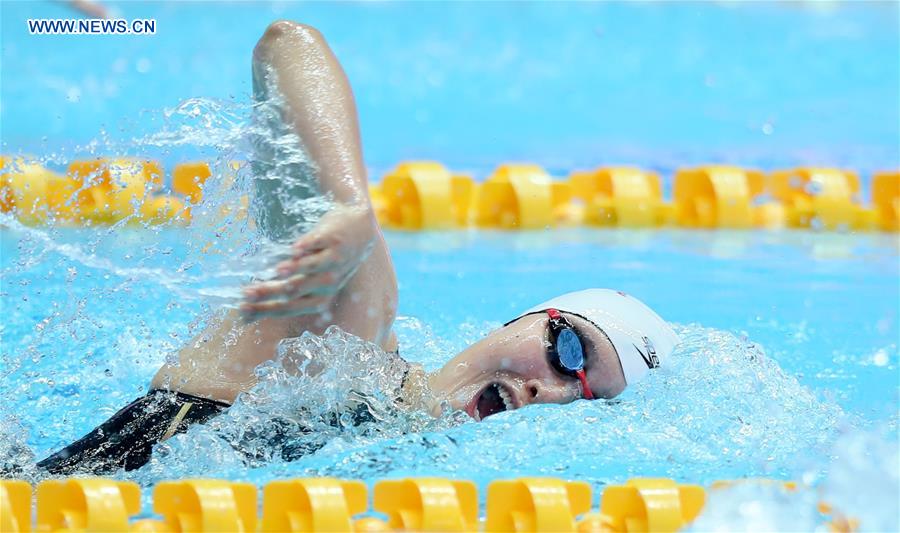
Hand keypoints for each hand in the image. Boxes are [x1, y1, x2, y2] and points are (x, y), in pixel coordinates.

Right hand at [240, 204, 375, 320]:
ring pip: (313, 269)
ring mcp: (334, 261)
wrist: (357, 228)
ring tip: (276, 271)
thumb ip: (279, 295)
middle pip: (296, 289)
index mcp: (320, 298)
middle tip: (247, 291)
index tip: (243, 307)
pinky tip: (294, 250)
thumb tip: (242, 318)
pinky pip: (320, 245)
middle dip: (270, 291)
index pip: (290, 307)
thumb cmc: (325, 260)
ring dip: (294, 270)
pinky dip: (307, 247)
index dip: (267, 308)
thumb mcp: (306, 282)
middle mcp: (329, 283)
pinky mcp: (335, 239)